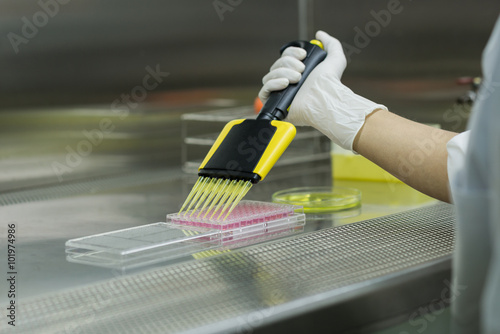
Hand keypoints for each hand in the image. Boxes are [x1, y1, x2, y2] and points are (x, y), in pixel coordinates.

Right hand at [258, 30, 386, 151]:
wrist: (325, 98)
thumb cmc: (330, 82)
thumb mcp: (335, 59)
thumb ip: (331, 44)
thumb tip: (319, 34)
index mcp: (297, 72)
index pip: (285, 57)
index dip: (291, 53)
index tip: (303, 55)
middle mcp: (287, 83)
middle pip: (276, 65)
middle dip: (288, 63)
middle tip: (302, 70)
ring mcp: (279, 94)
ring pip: (270, 75)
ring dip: (283, 73)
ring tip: (297, 79)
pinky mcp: (273, 104)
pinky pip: (264, 90)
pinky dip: (273, 84)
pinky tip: (285, 84)